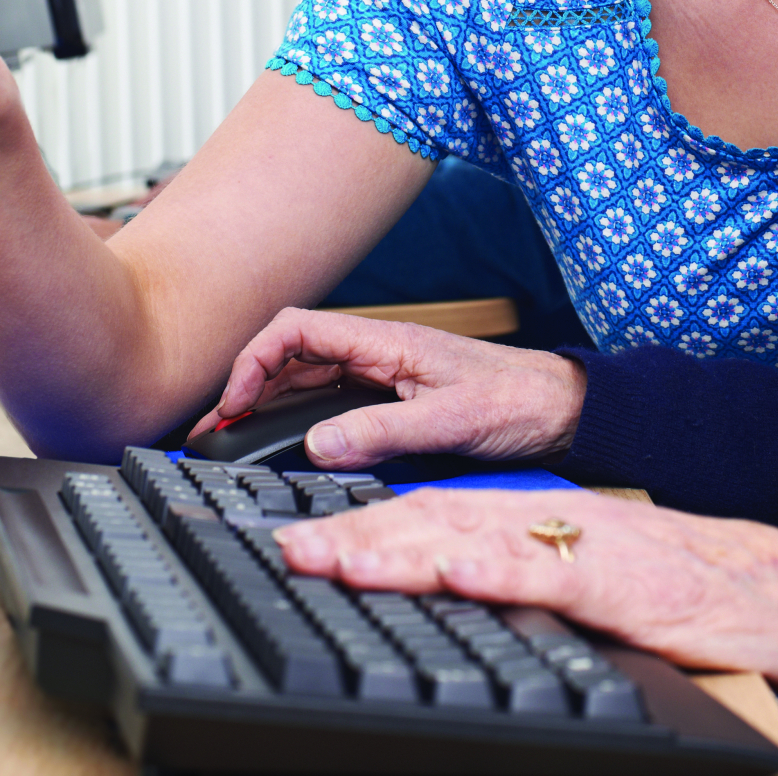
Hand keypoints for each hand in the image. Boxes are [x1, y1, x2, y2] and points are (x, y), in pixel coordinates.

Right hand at [192, 309, 586, 468]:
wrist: (564, 410)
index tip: (233, 404)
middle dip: (245, 388)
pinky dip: (296, 419)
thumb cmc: (519, 402)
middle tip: (212, 432)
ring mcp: (383, 377)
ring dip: (265, 404)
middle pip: (291, 357)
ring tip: (231, 439)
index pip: (297, 331)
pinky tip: (282, 443)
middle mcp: (378, 354)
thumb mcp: (450, 421)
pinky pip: (330, 403)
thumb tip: (318, 446)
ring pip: (306, 381)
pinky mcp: (393, 401)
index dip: (253, 361)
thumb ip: (382, 433)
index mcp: (385, 342)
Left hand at [276, 489, 777, 696]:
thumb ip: (509, 582)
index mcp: (527, 525)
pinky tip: (455, 576)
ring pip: (474, 539)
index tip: (298, 545)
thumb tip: (439, 593)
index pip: (427, 521)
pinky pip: (549, 573)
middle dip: (354, 536)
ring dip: (401, 550)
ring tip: (339, 559)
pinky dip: (499, 573)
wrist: (760, 586)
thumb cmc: (669, 590)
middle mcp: (541, 524)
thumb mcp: (572, 582)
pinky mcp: (613, 580)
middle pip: (432, 523)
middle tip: (288, 551)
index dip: (358, 530)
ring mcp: (575, 547)